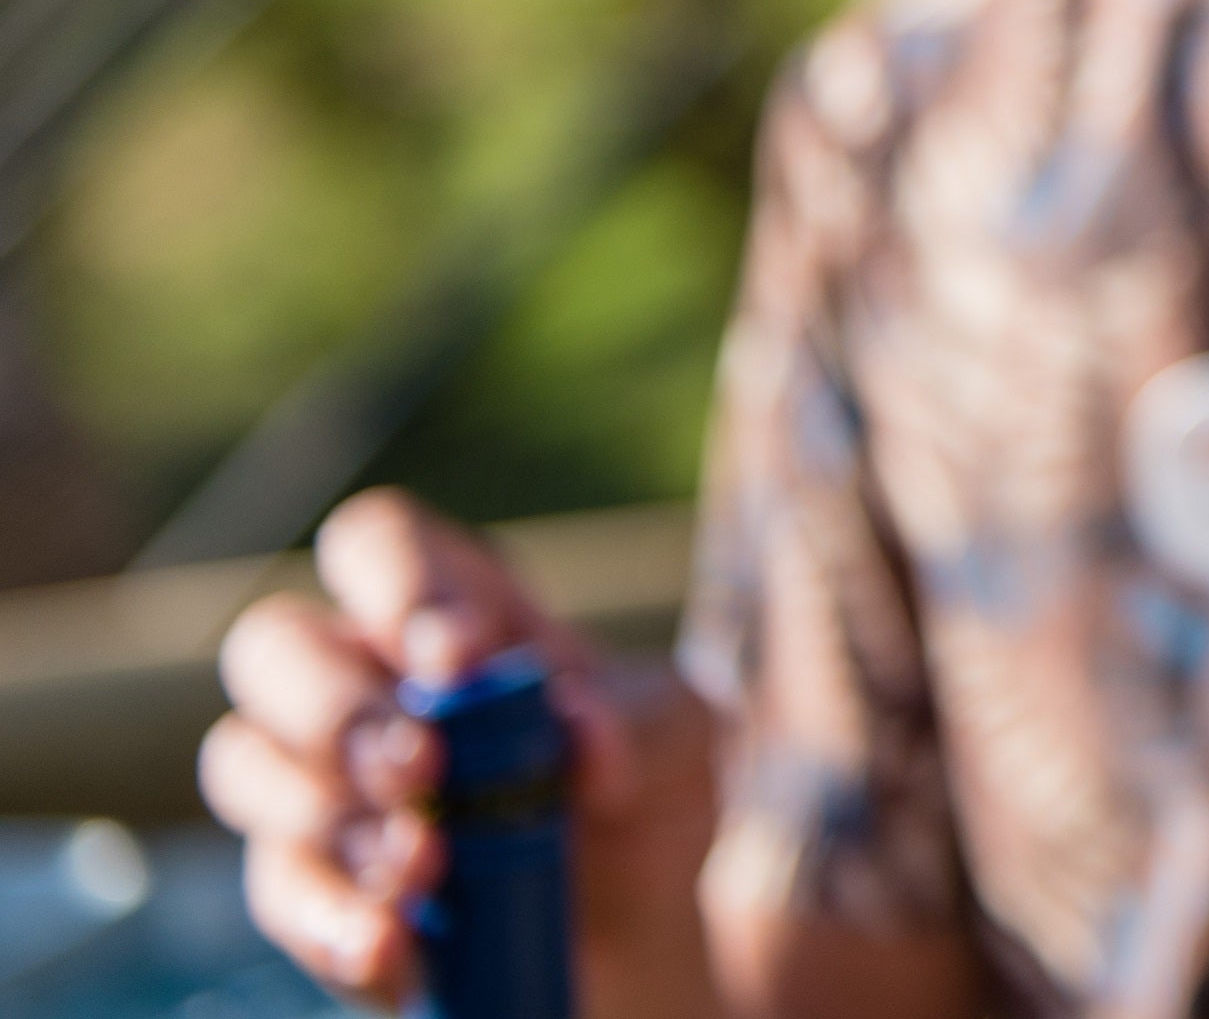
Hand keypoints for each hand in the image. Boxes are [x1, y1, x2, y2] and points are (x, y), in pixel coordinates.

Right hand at [201, 491, 710, 1010]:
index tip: (457, 657)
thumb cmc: (645, 788)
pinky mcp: (311, 889)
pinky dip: (330, 920)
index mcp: (452, 612)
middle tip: (421, 768)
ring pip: (247, 767)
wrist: (635, 923)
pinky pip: (281, 892)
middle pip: (273, 647)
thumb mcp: (678, 737)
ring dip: (331, 817)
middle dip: (337, 707)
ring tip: (424, 866)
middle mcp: (364, 681)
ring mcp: (320, 784)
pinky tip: (390, 945)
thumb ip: (637, 719)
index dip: (395, 584)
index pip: (376, 545)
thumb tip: (577, 726)